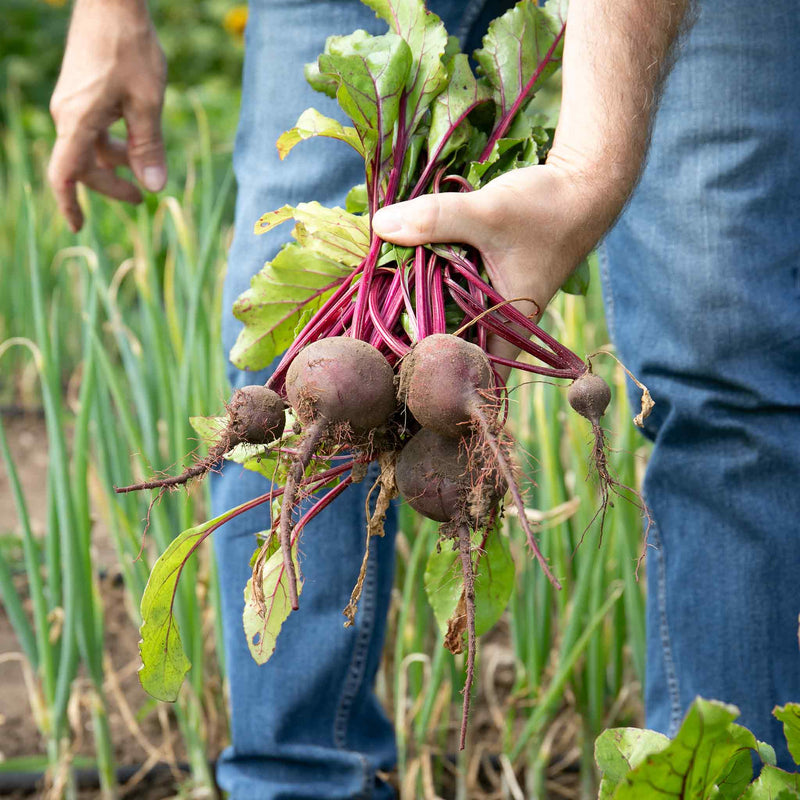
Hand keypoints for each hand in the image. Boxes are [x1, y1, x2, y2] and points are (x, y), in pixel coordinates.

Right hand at [48, 0, 166, 231]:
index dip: (70, 204)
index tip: (79, 227)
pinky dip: (112, 141)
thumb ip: (149, 147)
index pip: (65, 174)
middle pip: (82, 165)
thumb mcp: (148, 103)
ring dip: (114, 163)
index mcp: (78, 122)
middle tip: (141, 198)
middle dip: (110, 186)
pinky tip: (136, 138)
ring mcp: (71, 102)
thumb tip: (154, 188)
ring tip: (145, 171)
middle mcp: (67, 114)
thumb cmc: (131, 48)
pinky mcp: (79, 91)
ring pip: (89, 146)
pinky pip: (91, 129)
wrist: (112, 0)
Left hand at [372, 157, 626, 362]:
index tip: (402, 383)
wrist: (581, 184)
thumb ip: (436, 218)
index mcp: (509, 325)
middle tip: (374, 348)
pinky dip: (428, 285)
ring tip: (374, 315)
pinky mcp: (485, 277)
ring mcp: (492, 299)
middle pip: (455, 348)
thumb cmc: (548, 207)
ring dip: (419, 314)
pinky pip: (451, 291)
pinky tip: (399, 274)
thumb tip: (380, 226)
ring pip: (450, 318)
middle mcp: (500, 319)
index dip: (445, 386)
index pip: (477, 375)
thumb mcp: (489, 212)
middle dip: (418, 348)